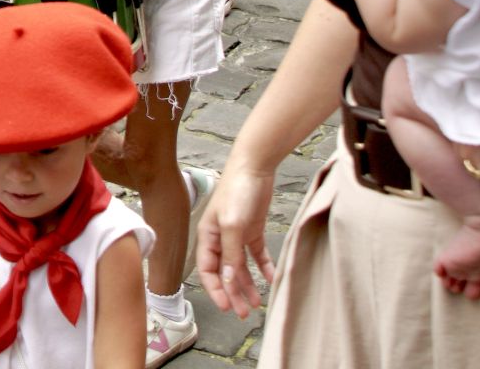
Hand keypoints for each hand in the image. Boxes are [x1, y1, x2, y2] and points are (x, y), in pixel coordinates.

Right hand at [195, 159, 277, 317]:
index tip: (227, 307)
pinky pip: (257, 256)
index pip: (207, 269)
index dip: (216, 290)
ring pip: (241, 267)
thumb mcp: (233, 225)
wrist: (255, 167)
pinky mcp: (253, 230)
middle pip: (225, 272)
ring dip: (247, 285)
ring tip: (257, 303)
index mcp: (208, 236)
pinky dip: (264, 269)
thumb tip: (228, 281)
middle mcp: (220, 238)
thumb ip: (230, 254)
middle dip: (233, 293)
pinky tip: (272, 279)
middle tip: (245, 313)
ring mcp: (237, 235)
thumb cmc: (237, 191)